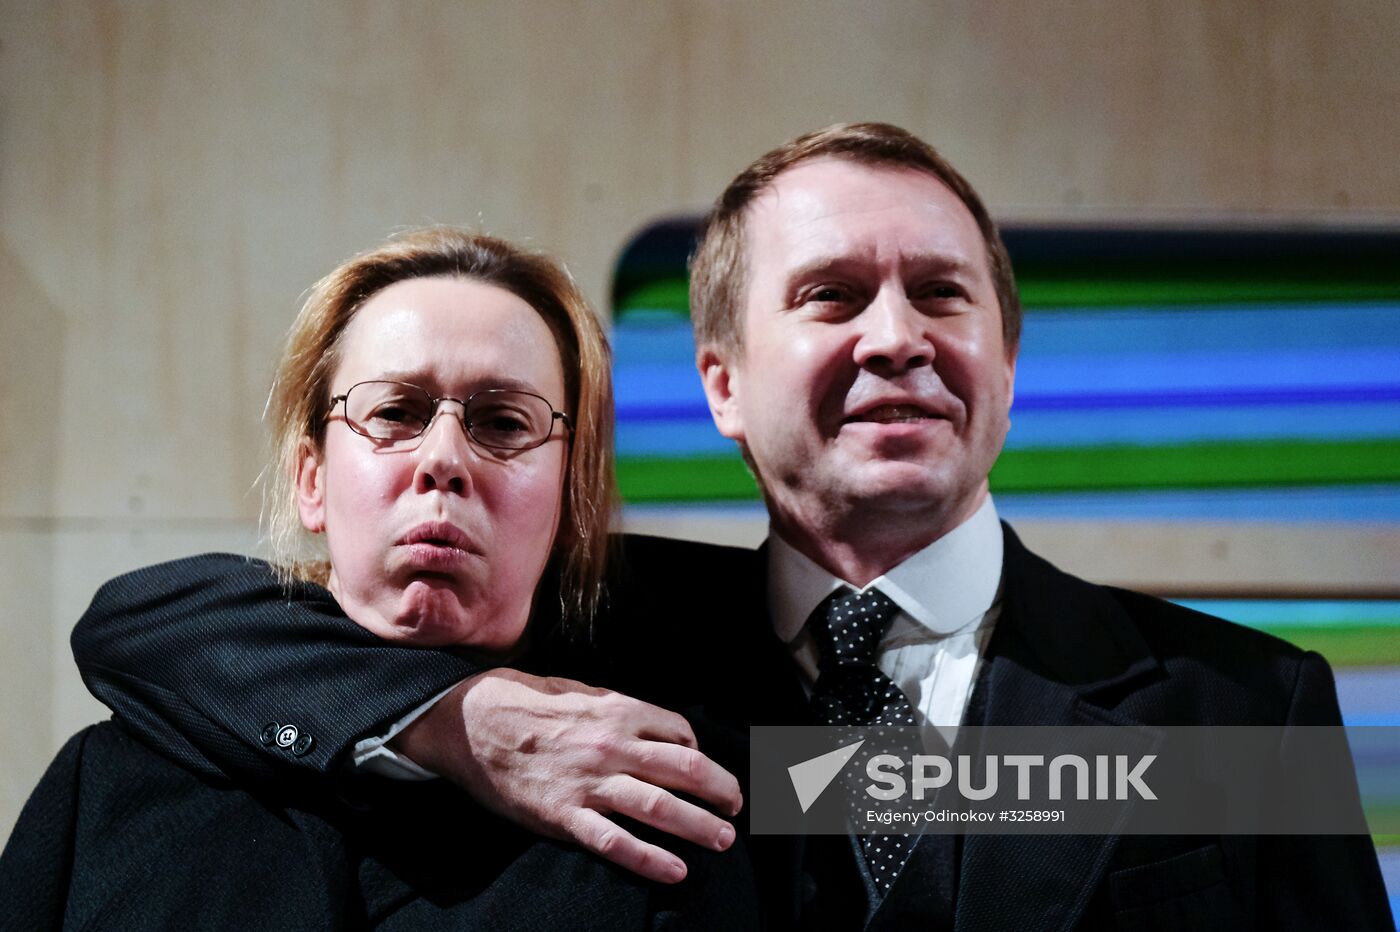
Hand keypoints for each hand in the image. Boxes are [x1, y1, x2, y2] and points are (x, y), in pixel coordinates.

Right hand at [391, 668, 742, 882]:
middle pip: (685, 770)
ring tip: (723, 839)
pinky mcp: (564, 815)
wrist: (469, 720)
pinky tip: (676, 870)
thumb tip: (659, 729)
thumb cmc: (525, 702)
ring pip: (660, 807)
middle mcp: (612, 746)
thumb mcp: (580, 691)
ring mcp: (589, 783)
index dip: (701, 754)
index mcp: (618, 710)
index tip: (705, 771)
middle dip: (720, 791)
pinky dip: (650, 859)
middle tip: (736, 806)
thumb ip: (620, 710)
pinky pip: (616, 842)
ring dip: (700, 826)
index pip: (681, 734)